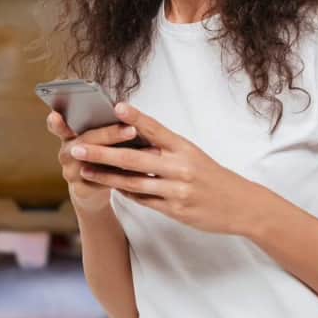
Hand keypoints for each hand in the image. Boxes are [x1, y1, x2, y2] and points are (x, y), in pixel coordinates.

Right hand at [48, 112, 142, 214]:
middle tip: (132, 130)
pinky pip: (103, 181)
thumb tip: (127, 110)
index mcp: (69, 135)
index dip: (56, 122)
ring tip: (145, 152)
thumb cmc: (99, 154)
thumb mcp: (96, 139)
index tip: (57, 115)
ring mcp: (71, 172)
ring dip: (119, 156)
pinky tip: (142, 172)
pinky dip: (123, 175)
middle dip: (110, 134)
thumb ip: (103, 125)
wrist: (92, 189)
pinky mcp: (81, 189)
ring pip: (94, 163)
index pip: (58, 125)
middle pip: (85, 141)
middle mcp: (66, 153)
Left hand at [69, 102, 268, 235]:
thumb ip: (165, 147)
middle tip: (77, 147)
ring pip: (133, 183)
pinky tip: (111, 186)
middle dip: (102, 152)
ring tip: (84, 171)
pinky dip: (126, 192)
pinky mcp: (175, 210)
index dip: (135, 118)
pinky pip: (144, 200)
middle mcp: (180, 167)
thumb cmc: (213, 176)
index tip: (116, 107)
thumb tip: (133, 136)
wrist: (240, 205)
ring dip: (106, 177)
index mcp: (185, 148)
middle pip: (134, 158)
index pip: (156, 129)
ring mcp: (176, 190)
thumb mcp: (193, 155)